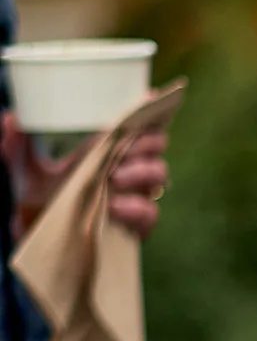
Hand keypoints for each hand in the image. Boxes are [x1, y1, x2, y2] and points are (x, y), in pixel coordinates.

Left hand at [2, 114, 168, 236]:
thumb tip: (10, 118)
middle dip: (148, 142)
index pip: (133, 127)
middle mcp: (120, 172)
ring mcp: (129, 200)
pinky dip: (137, 208)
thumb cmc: (30, 200)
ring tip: (115, 178)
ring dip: (143, 172)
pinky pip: (149, 214)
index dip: (147, 114)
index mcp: (100, 150)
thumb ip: (13, 143)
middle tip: (128, 146)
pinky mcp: (131, 229)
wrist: (32, 241)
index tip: (149, 100)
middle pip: (154, 149)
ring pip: (157, 177)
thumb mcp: (19, 166)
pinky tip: (115, 207)